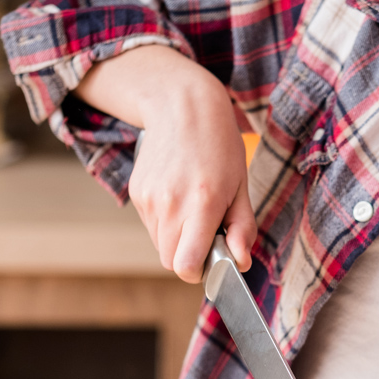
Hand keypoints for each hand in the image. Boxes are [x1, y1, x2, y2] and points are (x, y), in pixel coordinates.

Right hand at [76, 45, 256, 281]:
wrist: (182, 106)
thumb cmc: (219, 146)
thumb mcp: (241, 185)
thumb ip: (242, 228)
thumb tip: (240, 262)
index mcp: (201, 204)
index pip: (184, 265)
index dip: (199, 272)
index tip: (213, 260)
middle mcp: (169, 204)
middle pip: (170, 261)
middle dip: (190, 257)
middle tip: (208, 232)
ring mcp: (148, 199)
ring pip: (160, 243)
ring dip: (178, 238)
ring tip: (194, 207)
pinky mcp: (136, 192)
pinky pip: (151, 224)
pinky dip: (166, 221)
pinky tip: (179, 194)